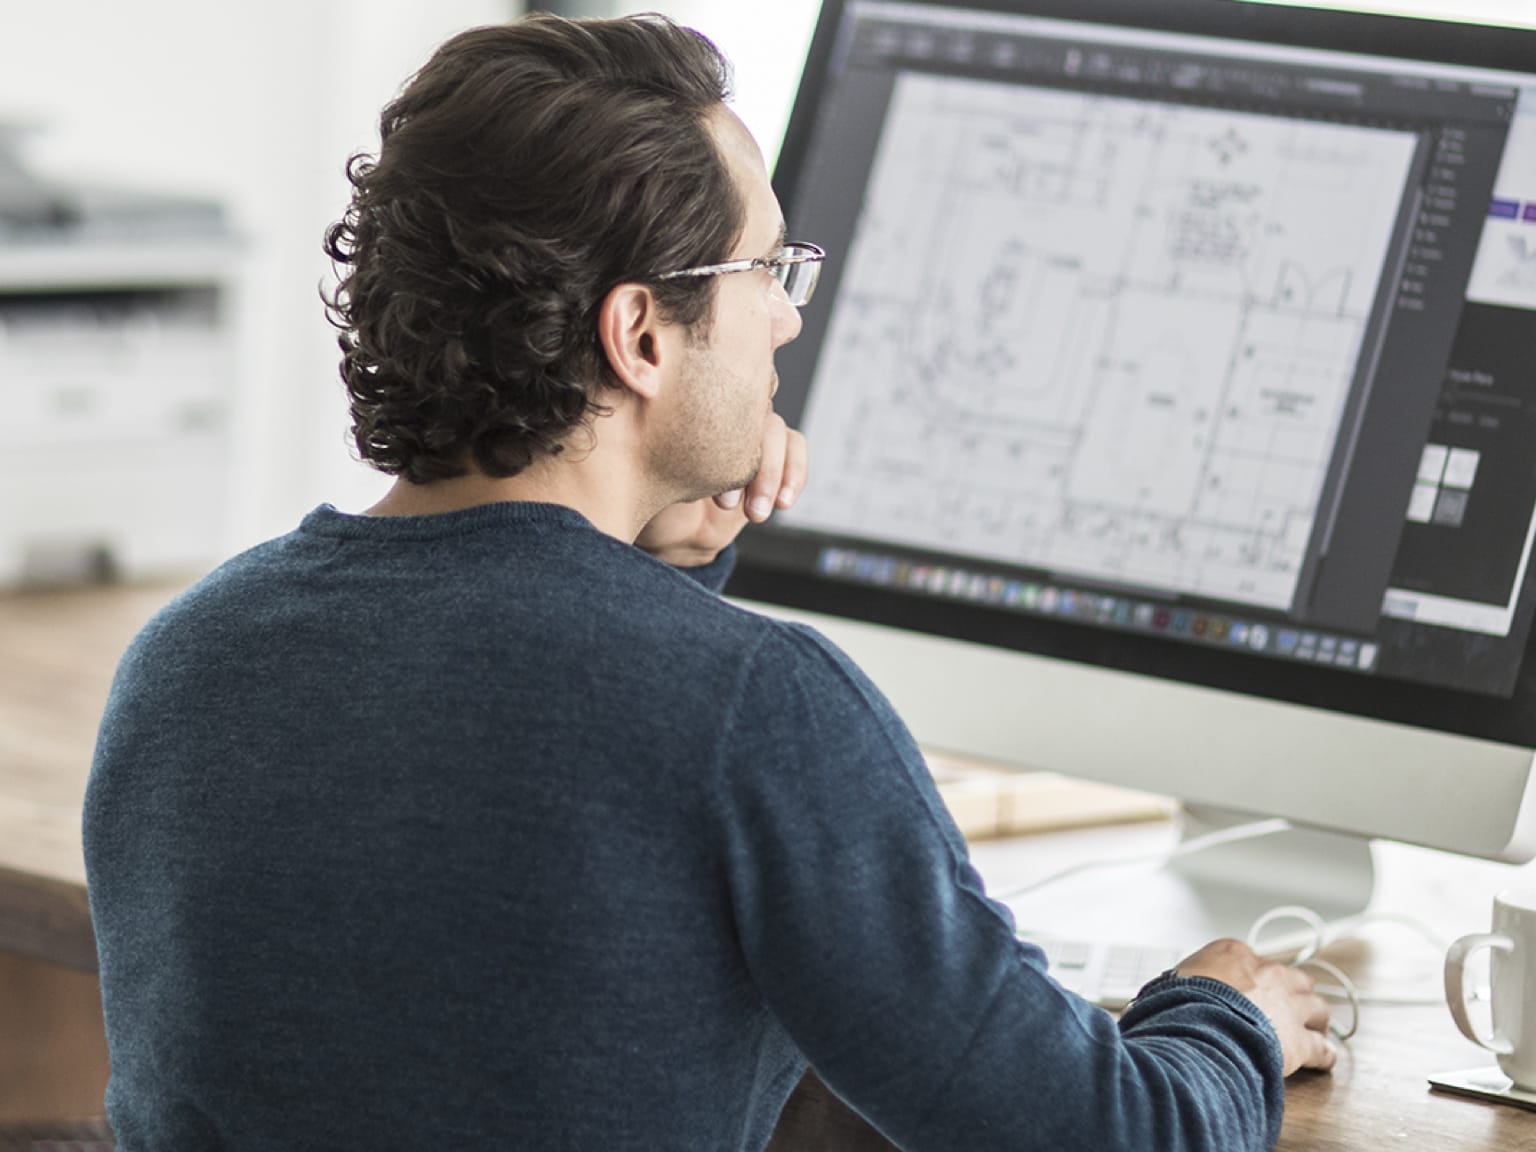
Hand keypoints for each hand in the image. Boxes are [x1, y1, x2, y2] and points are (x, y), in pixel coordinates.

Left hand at [636, 413, 807, 566]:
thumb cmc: (648, 498)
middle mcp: (721, 413)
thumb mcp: (640, 478)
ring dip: (772, 474)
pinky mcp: (771, 455)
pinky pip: (794, 450)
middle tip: (727, 505)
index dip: (720, 428)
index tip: (709, 471)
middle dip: (747, 462)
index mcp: (688, 406)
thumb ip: (652, 458)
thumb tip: (664, 445)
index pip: (714, 391)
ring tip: (756, 514)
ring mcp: (749, 432)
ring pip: (777, 432)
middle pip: (751, 412)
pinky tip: (782, 503)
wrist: (672, 533)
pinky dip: (794, 475)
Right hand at [1177, 938, 1335, 1076]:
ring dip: (1316, 1020)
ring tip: (1314, 1031)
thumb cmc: (1180, 1002)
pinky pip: (1321, 1048)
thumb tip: (1170, 992)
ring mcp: (1287, 1005)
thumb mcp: (1175, 978)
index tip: (1251, 990)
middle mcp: (1267, 974)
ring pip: (1318, 1008)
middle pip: (1296, 979)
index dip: (1255, 979)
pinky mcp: (1300, 1040)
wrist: (1199, 1026)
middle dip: (1296, 993)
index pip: (1254, 961)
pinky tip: (1322, 1060)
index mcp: (1234, 954)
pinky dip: (1323, 1055)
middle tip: (1292, 1007)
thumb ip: (1186, 982)